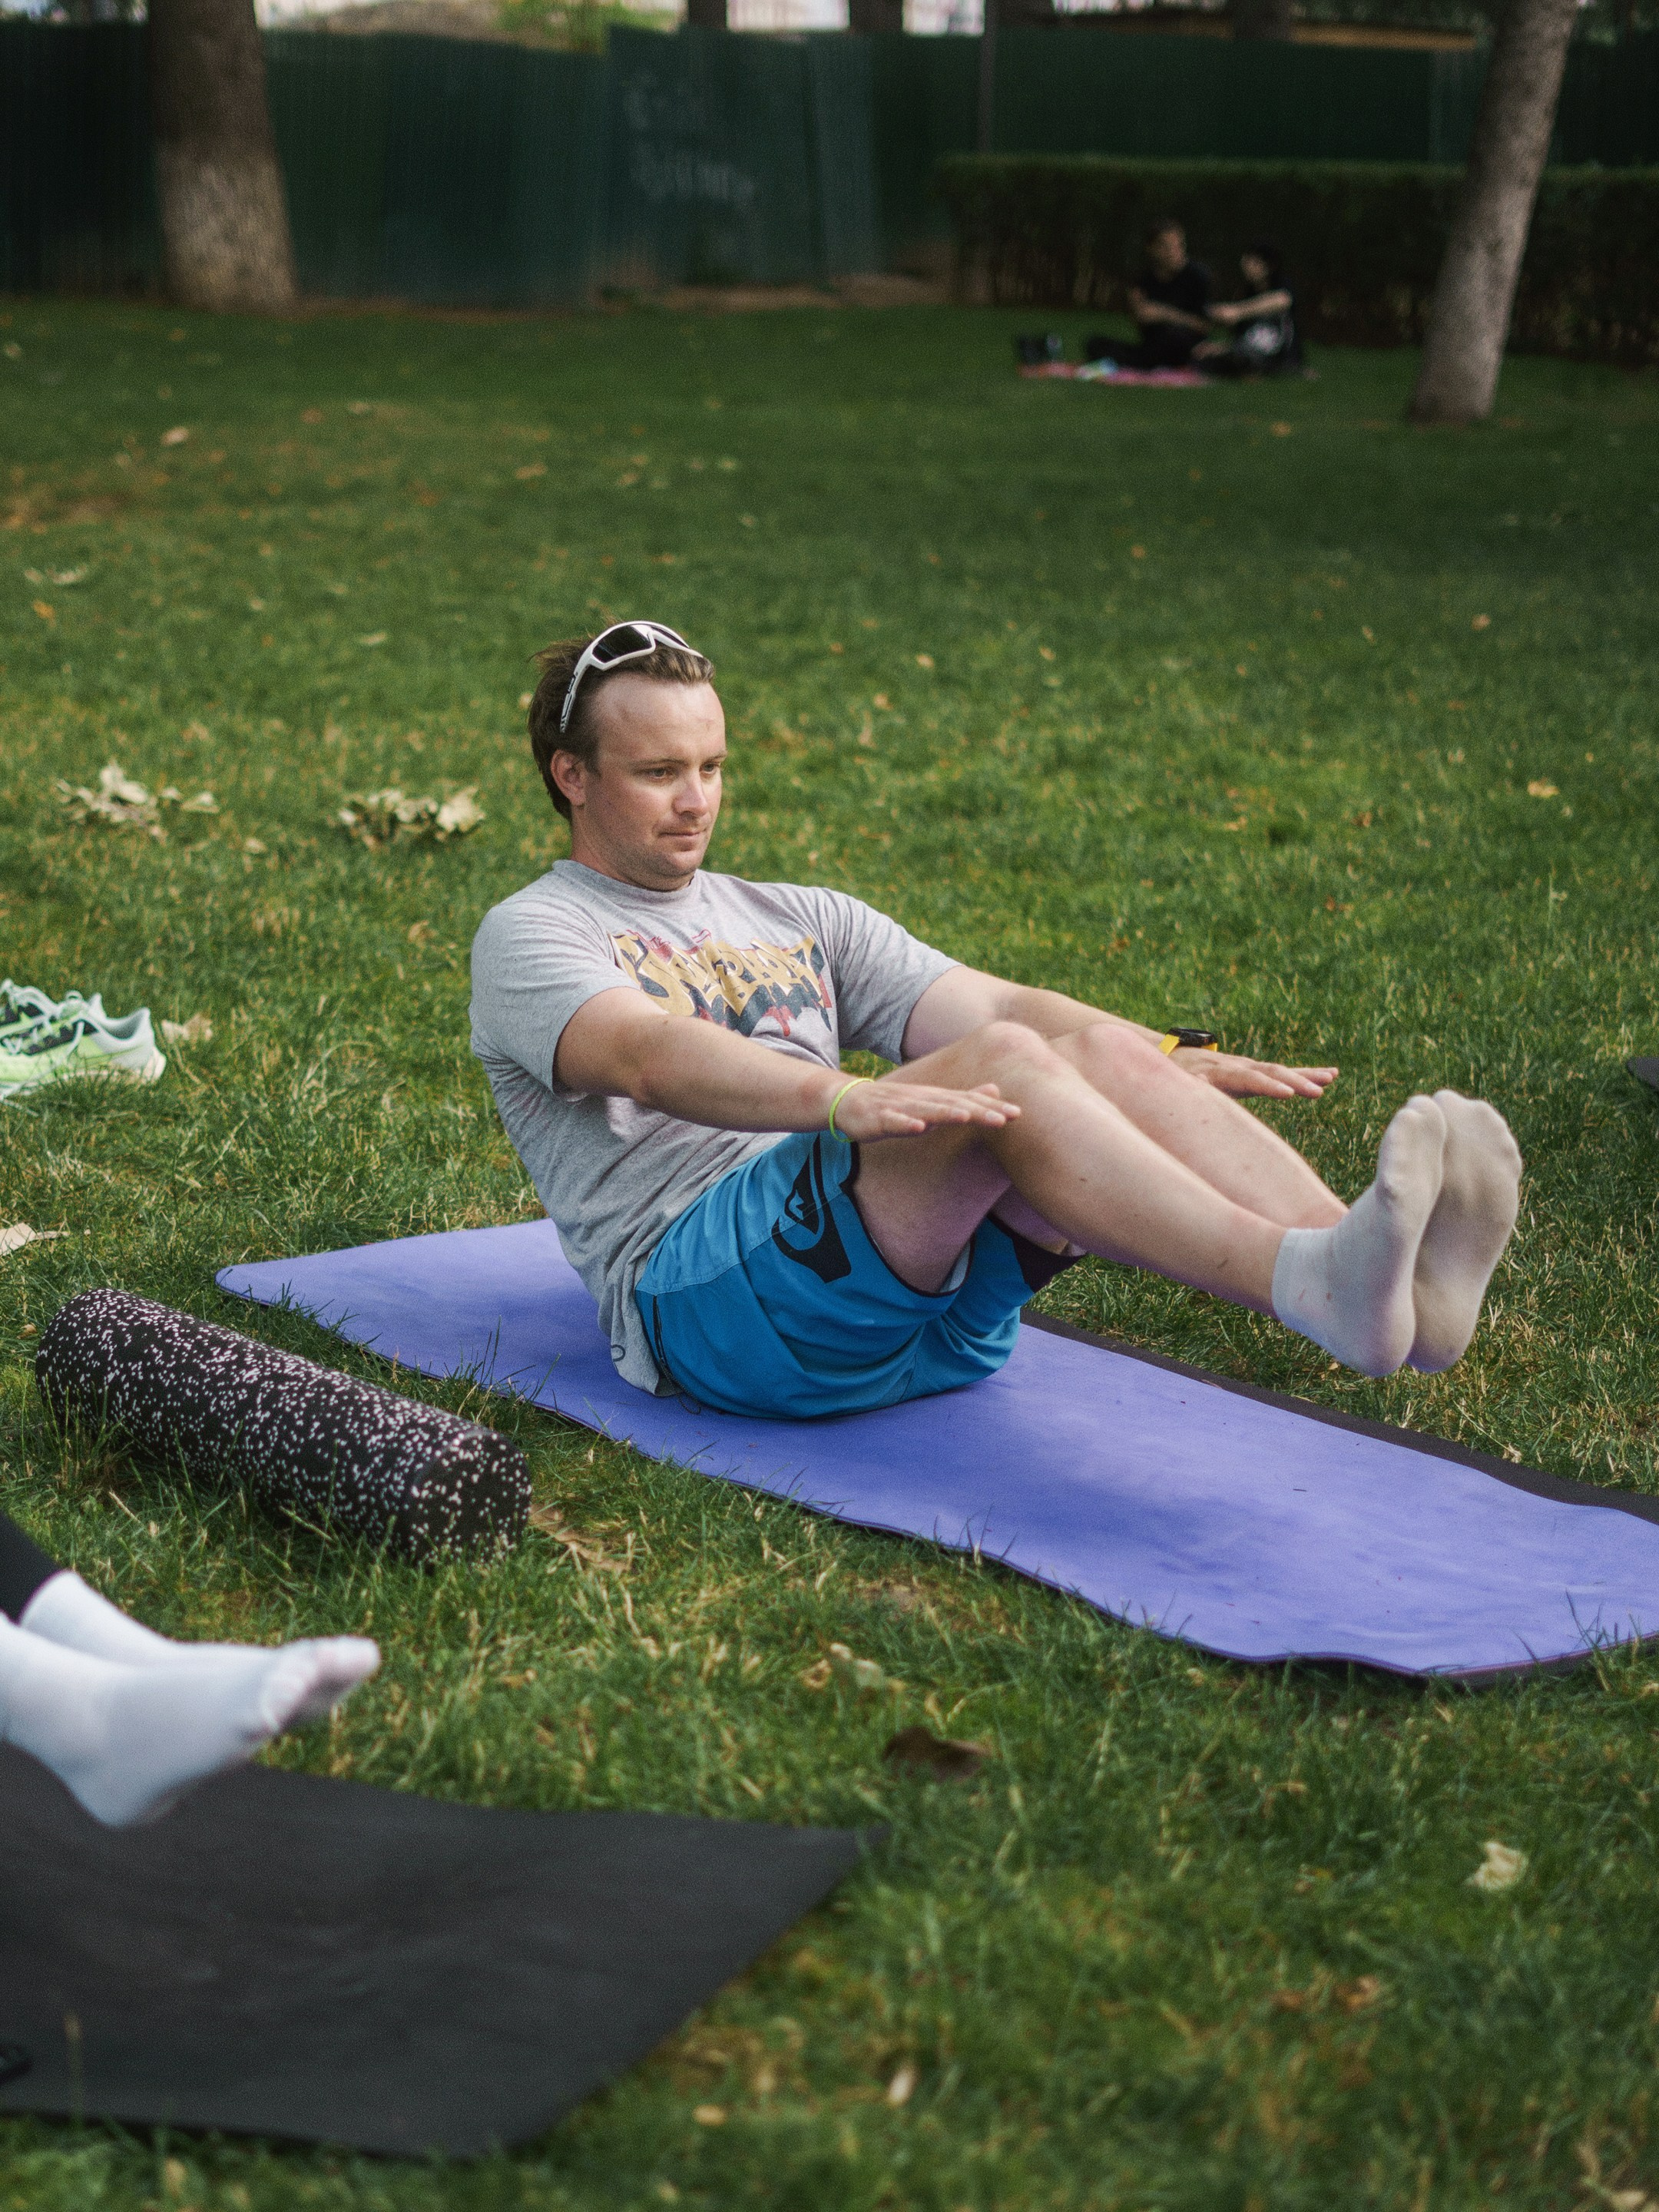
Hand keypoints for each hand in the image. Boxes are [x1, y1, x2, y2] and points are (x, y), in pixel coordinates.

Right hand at [832, 1079, 1019, 1144]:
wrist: (849, 1101)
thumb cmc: (895, 1105)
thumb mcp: (932, 1102)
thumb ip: (962, 1099)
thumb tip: (995, 1090)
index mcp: (936, 1098)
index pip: (969, 1102)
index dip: (992, 1108)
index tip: (1018, 1114)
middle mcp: (922, 1099)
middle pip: (954, 1105)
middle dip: (980, 1111)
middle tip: (1006, 1117)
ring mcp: (901, 1107)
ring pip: (927, 1110)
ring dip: (947, 1113)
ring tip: (968, 1117)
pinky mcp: (880, 1118)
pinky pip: (894, 1122)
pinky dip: (905, 1123)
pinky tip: (918, 1128)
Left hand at [1172, 1050, 1336, 1100]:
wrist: (1169, 1053)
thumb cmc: (1171, 1075)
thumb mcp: (1175, 1082)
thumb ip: (1188, 1084)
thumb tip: (1196, 1082)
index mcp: (1219, 1073)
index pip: (1248, 1079)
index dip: (1268, 1086)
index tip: (1288, 1093)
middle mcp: (1238, 1066)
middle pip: (1271, 1072)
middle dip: (1295, 1082)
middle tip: (1318, 1091)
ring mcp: (1248, 1066)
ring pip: (1281, 1070)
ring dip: (1307, 1075)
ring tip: (1332, 1077)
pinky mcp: (1254, 1071)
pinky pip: (1283, 1073)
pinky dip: (1307, 1074)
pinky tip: (1331, 1075)